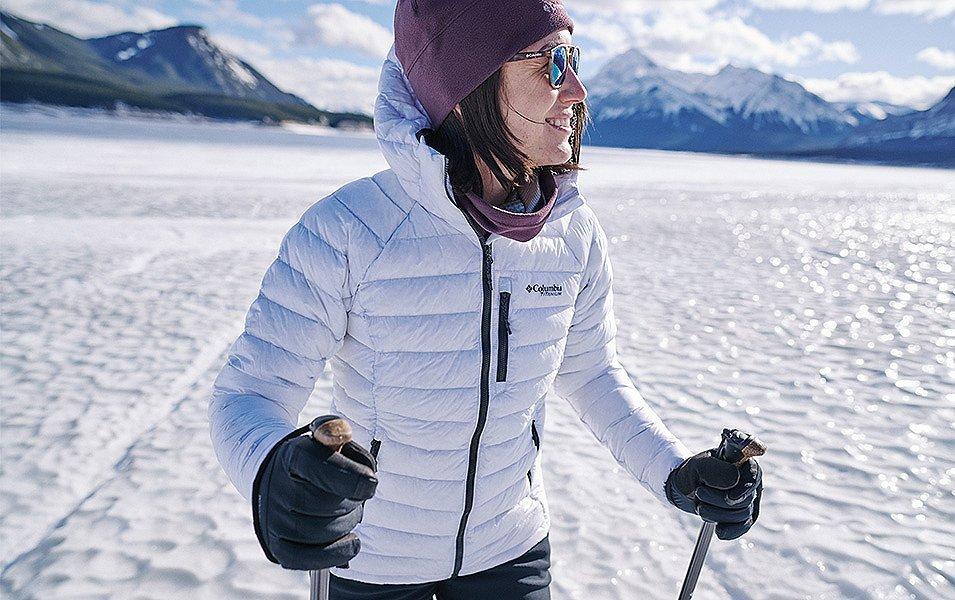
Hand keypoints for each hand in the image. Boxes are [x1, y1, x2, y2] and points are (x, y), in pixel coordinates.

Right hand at [254, 416, 377, 569]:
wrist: (282, 476)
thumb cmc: (318, 458)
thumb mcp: (327, 436)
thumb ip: (336, 431)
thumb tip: (340, 435)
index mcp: (294, 455)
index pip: (321, 468)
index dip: (351, 478)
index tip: (371, 483)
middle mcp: (279, 487)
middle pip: (328, 504)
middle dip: (352, 501)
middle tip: (355, 495)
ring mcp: (275, 518)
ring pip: (323, 531)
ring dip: (347, 523)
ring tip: (347, 511)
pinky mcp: (277, 544)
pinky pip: (307, 559)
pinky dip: (335, 553)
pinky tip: (352, 542)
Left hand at [665, 449, 761, 539]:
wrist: (685, 487)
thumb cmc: (694, 471)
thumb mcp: (698, 466)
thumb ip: (715, 470)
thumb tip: (735, 481)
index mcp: (743, 462)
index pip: (754, 474)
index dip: (746, 487)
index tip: (730, 497)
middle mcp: (750, 481)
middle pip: (746, 498)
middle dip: (719, 500)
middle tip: (699, 492)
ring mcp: (749, 499)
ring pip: (742, 514)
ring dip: (717, 513)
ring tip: (699, 506)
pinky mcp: (743, 515)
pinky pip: (743, 527)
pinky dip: (730, 530)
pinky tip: (719, 531)